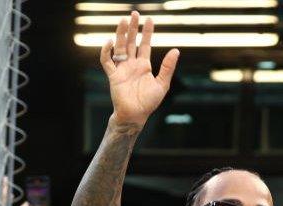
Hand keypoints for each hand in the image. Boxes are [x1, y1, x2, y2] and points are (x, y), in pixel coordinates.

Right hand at [100, 12, 178, 126]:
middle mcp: (132, 64)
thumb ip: (168, 67)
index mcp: (144, 65)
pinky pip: (107, 61)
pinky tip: (110, 42)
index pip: (144, 45)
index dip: (146, 33)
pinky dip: (106, 52)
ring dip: (120, 34)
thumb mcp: (162, 83)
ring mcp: (122, 69)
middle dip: (132, 28)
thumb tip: (176, 50)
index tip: (149, 20)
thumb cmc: (149, 102)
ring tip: (123, 21)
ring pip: (119, 47)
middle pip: (130, 42)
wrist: (136, 115)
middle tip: (133, 14)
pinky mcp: (113, 75)